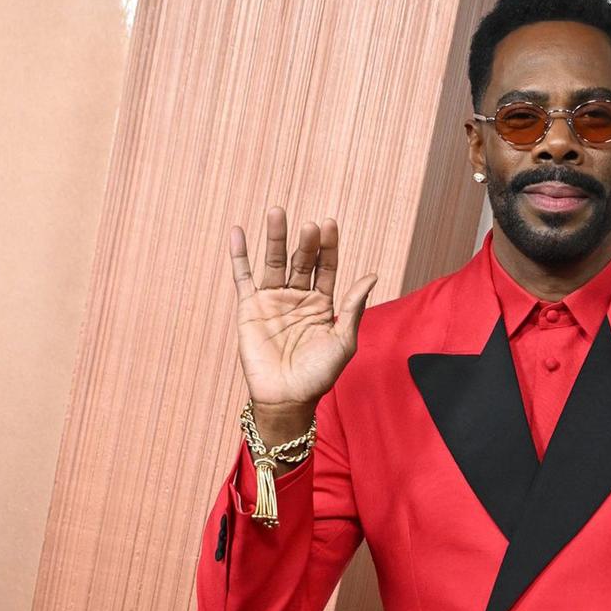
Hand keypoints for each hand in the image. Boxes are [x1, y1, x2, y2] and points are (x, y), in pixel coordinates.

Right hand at [228, 205, 377, 409]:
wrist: (287, 398)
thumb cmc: (318, 376)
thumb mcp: (343, 341)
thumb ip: (353, 307)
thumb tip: (372, 275)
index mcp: (322, 305)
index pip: (326, 268)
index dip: (328, 247)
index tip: (329, 224)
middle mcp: (298, 298)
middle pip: (302, 261)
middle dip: (306, 242)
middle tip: (309, 225)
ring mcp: (273, 301)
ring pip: (275, 262)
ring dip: (276, 237)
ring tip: (277, 211)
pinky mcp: (250, 308)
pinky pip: (243, 277)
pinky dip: (240, 255)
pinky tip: (239, 232)